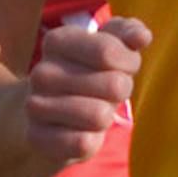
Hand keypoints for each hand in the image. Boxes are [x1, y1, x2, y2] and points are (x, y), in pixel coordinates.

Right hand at [23, 16, 148, 164]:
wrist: (48, 115)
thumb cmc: (88, 73)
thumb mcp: (108, 45)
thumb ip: (127, 32)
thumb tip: (142, 36)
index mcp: (57, 40)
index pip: (109, 51)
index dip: (129, 62)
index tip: (121, 66)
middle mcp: (41, 72)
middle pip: (113, 85)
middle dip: (120, 90)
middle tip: (106, 92)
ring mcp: (35, 106)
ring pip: (100, 116)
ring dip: (106, 117)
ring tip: (92, 111)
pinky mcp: (36, 138)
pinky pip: (83, 144)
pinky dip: (91, 140)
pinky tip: (79, 132)